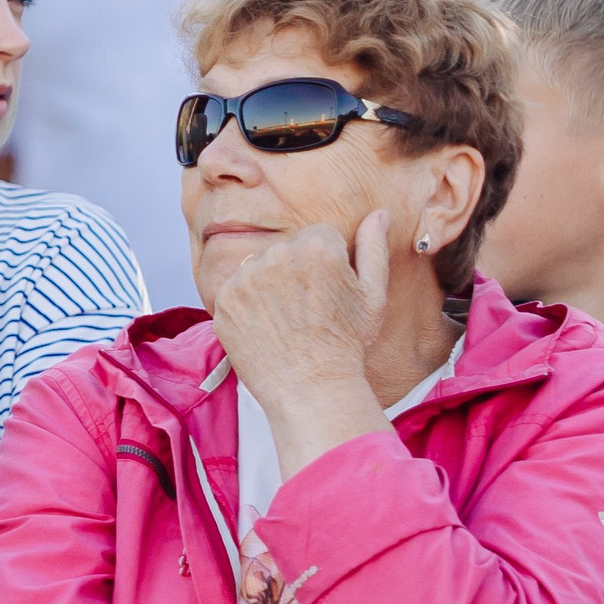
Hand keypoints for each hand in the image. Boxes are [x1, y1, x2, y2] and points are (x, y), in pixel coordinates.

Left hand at [213, 208, 390, 405]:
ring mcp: (247, 276)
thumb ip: (374, 248)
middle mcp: (279, 254)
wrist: (311, 389)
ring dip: (268, 285)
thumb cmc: (347, 345)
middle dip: (295, 272)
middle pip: (287, 249)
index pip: (318, 237)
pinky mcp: (225, 299)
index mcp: (318, 246)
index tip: (327, 294)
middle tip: (307, 311)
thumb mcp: (373, 296)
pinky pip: (236, 289)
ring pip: (259, 267)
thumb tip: (378, 213)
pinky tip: (265, 327)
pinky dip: (246, 305)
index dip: (325, 266)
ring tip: (286, 320)